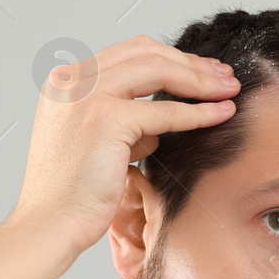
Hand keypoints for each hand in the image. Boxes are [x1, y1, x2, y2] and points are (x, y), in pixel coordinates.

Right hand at [9, 35, 240, 253]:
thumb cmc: (72, 195)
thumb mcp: (94, 140)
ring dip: (200, 80)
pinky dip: (198, 113)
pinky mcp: (105, 119)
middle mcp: (72, 81)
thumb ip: (120, 117)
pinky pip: (164, 112)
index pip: (128, 53)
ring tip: (229, 91)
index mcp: (66, 82)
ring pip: (158, 71)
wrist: (49, 225)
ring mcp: (86, 96)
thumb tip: (165, 109)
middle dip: (191, 63)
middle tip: (224, 76)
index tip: (202, 71)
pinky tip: (221, 114)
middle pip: (145, 53)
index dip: (171, 58)